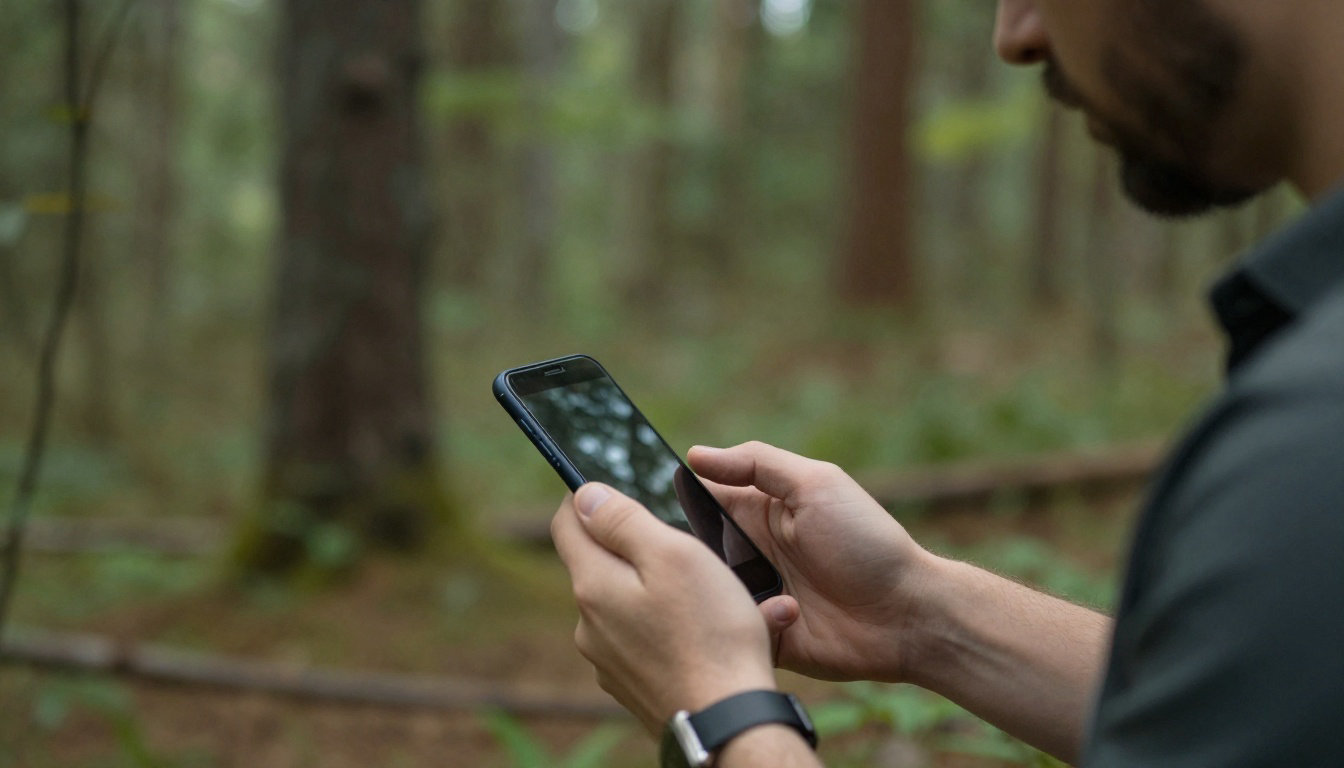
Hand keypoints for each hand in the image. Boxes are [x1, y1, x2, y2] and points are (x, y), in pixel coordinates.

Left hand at [551, 484, 777, 733]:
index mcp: (593, 586)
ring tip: (713, 592)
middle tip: (680, 540)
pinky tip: (711, 630)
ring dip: (658, 590)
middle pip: (598, 564)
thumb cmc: (710, 633)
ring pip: (626, 604)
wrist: (729, 722)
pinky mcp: (633, 686)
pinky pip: (646, 640)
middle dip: (632, 546)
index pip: (567, 524)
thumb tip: (584, 494)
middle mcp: (589, 626)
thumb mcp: (672, 555)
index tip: (613, 485)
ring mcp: (609, 662)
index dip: (587, 496)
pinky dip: (671, 627)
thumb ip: (623, 520)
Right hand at [688, 442, 932, 683]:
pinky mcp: (766, 637)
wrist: (908, 614)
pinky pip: (734, 633)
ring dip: (714, 592)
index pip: (701, 503)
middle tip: (685, 554)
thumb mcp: (816, 485)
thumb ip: (756, 463)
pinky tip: (782, 613)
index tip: (655, 507)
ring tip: (734, 585)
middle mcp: (752, 554)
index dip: (674, 504)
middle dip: (686, 555)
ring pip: (708, 595)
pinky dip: (747, 625)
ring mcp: (758, 598)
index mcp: (759, 513)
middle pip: (696, 553)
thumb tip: (695, 455)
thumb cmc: (866, 541)